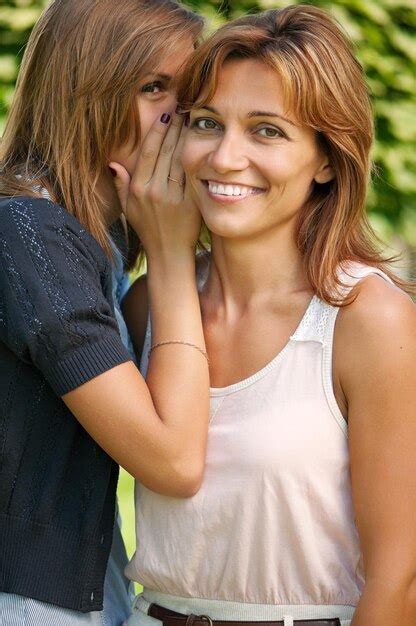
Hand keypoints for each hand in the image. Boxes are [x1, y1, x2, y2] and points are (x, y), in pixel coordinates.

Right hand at [109, 111, 200, 261]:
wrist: (169, 253)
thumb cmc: (148, 230)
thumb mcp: (128, 209)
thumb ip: (121, 185)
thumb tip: (113, 163)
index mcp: (139, 189)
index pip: (149, 151)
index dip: (158, 130)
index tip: (166, 115)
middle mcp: (154, 191)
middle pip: (166, 150)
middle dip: (175, 126)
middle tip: (183, 108)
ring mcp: (173, 197)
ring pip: (181, 159)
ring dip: (187, 137)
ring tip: (193, 119)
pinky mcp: (190, 203)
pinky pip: (194, 175)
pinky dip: (198, 157)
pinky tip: (203, 143)